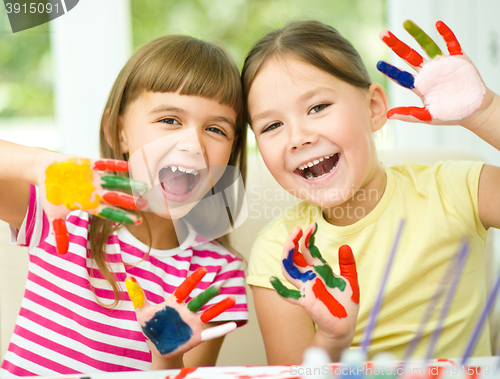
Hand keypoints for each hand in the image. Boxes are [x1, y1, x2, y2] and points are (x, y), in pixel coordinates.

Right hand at [36, 155, 147, 253]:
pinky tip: (130, 166)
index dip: (123, 216)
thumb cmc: (50, 193)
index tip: (138, 222)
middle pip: (116, 198)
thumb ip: (60, 231)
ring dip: (128, 184)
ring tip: (143, 185)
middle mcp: (96, 191)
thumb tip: (62, 252)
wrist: (43, 170)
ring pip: (115, 182)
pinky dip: (116, 165)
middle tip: (146, 206)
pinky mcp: (90, 164)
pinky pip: (105, 165)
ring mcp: (94, 178)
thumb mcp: (54, 214)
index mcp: (89, 204)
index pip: (110, 212)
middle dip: (130, 202)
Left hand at [125, 267, 236, 360]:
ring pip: (209, 313)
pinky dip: (222, 328)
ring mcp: (194, 323)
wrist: (158, 347)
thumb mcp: (142, 312)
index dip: (194, 280)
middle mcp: (187, 311)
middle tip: (217, 287)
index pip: (186, 289)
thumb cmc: (152, 327)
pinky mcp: (197, 336)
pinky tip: (234, 325)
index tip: (203, 270)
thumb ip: (138, 295)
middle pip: (199, 300)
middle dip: (208, 294)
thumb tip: (129, 277)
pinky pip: (212, 332)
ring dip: (220, 307)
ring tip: (232, 299)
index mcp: (175, 303)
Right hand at [270, 222, 358, 343]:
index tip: (313, 224)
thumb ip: (348, 263)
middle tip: (297, 228)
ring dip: (287, 255)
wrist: (346, 325)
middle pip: (294, 256)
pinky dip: (280, 289)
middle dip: (293, 241)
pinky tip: (273, 280)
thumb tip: (344, 246)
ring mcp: (306, 287)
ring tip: (291, 242)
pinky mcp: (306, 301)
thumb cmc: (346, 303)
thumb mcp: (351, 279)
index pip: (308, 249)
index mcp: (319, 269)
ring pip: (289, 269)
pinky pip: (289, 295)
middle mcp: (309, 276)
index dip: (308, 236)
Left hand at [377, 20, 489, 124]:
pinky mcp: (458, 59)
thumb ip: (409, 115)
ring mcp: (442, 64)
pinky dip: (445, 34)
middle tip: (383, 34)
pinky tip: (437, 25)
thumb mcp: (427, 117)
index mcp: (419, 85)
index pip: (401, 75)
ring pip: (426, 45)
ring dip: (417, 34)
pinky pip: (451, 43)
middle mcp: (427, 72)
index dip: (390, 69)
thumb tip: (388, 115)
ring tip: (405, 23)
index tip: (378, 64)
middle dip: (396, 45)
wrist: (473, 110)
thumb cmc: (449, 114)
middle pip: (408, 55)